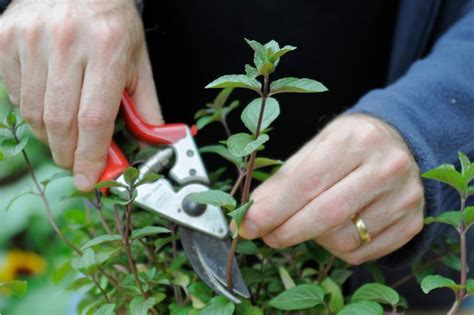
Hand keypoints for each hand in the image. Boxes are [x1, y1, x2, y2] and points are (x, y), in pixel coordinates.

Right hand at [0, 0, 161, 190]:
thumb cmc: (113, 23)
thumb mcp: (138, 62)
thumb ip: (145, 107)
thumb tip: (151, 145)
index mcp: (107, 48)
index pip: (95, 119)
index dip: (91, 157)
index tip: (89, 180)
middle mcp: (66, 41)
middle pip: (61, 122)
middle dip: (69, 154)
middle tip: (77, 162)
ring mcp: (31, 38)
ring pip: (34, 112)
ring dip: (51, 136)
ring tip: (66, 133)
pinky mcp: (6, 38)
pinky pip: (15, 93)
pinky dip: (32, 110)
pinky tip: (49, 103)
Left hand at [240, 114, 424, 264]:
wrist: (401, 145)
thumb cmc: (349, 145)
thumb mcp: (316, 147)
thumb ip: (284, 179)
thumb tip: (252, 212)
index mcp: (356, 139)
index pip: (306, 182)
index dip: (272, 208)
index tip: (246, 224)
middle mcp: (386, 167)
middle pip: (326, 214)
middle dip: (286, 231)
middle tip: (265, 235)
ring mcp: (404, 197)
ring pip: (344, 239)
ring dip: (314, 238)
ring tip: (309, 221)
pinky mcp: (412, 223)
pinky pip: (363, 253)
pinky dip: (338, 248)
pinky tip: (335, 229)